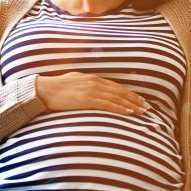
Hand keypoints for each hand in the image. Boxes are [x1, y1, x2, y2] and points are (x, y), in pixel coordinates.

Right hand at [35, 72, 149, 114]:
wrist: (43, 90)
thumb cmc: (56, 87)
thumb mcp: (73, 81)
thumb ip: (85, 84)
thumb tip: (91, 90)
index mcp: (92, 78)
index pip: (115, 86)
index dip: (129, 93)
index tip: (139, 99)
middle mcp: (94, 82)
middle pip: (120, 91)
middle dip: (135, 99)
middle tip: (147, 107)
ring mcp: (91, 90)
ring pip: (117, 98)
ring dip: (131, 105)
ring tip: (142, 111)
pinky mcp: (86, 99)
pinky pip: (107, 104)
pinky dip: (120, 108)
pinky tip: (129, 112)